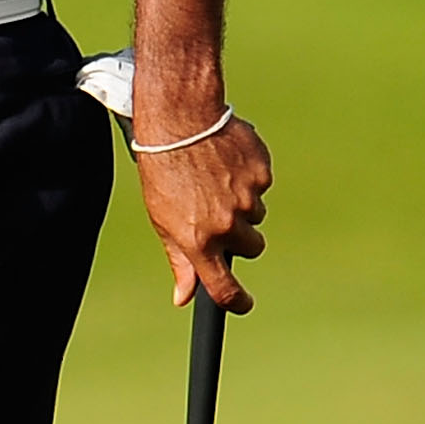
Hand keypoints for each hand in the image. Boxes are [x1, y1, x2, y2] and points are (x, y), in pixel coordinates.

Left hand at [132, 113, 270, 311]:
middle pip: (251, 247)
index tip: (243, 303)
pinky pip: (261, 186)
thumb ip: (180, 261)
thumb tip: (183, 297)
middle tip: (217, 211)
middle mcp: (226, 225)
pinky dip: (247, 176)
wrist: (180, 120)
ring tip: (214, 177)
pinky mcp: (261, 174)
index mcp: (198, 241)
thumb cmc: (163, 171)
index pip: (224, 288)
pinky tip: (225, 160)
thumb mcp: (163, 220)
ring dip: (240, 202)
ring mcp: (247, 199)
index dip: (237, 302)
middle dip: (239, 235)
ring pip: (255, 214)